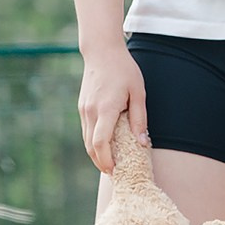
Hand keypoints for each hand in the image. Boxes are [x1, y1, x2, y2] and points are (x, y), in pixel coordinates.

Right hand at [77, 45, 148, 172]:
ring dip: (96, 154)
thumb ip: (139, 118)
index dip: (106, 160)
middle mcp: (90, 111)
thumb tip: (142, 143)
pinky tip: (104, 147)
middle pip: (91, 146)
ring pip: (87, 140)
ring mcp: (84, 109)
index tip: (114, 170)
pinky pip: (86, 131)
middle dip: (101, 162)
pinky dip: (93, 143)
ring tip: (110, 164)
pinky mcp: (82, 107)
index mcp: (105, 109)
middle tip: (114, 173)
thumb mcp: (138, 92)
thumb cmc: (124, 69)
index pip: (101, 142)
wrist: (101, 51)